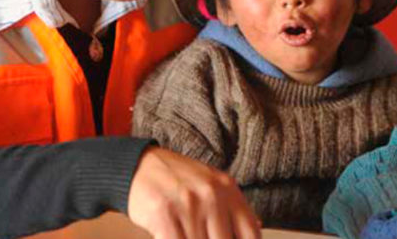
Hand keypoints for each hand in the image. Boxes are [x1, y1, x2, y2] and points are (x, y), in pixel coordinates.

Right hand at [127, 147, 260, 238]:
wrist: (139, 166)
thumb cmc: (177, 180)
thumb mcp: (211, 185)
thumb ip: (232, 208)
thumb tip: (257, 228)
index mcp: (228, 189)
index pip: (251, 233)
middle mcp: (212, 195)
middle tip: (199, 235)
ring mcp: (189, 205)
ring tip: (185, 233)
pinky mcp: (164, 215)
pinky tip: (170, 236)